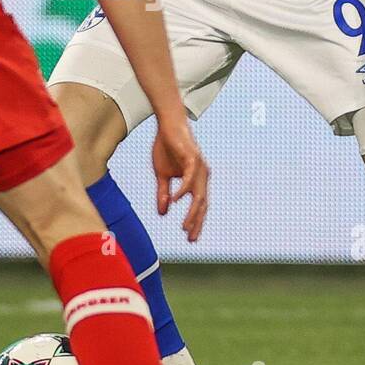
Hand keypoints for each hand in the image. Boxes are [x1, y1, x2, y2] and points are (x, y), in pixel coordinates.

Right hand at [151, 116, 208, 242]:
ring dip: (192, 213)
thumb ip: (164, 194)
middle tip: (191, 239)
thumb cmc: (166, 148)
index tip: (190, 238)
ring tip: (185, 227)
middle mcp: (201, 176)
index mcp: (196, 180)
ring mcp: (199, 168)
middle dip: (196, 222)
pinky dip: (183, 191)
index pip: (199, 206)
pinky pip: (189, 179)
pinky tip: (177, 201)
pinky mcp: (192, 158)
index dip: (195, 221)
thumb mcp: (162, 175)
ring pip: (198, 196)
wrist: (167, 125)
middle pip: (202, 205)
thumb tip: (163, 213)